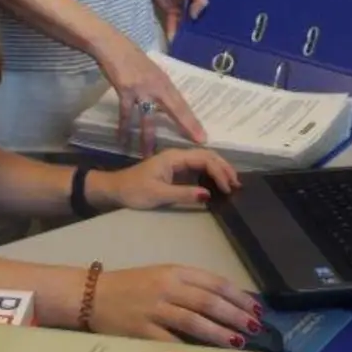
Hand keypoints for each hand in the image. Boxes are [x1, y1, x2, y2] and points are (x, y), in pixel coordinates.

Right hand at [89, 264, 263, 348]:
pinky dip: (191, 349)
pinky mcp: (142, 330)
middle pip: (209, 301)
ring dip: (220, 332)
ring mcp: (154, 309)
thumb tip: (224, 302)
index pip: (214, 282)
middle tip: (255, 327)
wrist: (92, 294)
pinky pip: (171, 341)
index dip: (238, 296)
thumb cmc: (131, 285)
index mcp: (175, 270)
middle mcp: (167, 287)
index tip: (255, 308)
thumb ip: (189, 286)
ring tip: (239, 341)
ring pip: (195, 320)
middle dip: (236, 315)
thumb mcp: (162, 275)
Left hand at [93, 148, 240, 210]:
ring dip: (219, 170)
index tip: (228, 188)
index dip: (219, 172)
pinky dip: (210, 174)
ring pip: (204, 161)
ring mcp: (176, 162)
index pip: (204, 159)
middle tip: (237, 184)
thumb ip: (184, 193)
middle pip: (207, 156)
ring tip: (232, 183)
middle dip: (223, 168)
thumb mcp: (159, 195)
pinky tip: (217, 183)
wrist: (114, 190)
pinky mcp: (175, 170)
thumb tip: (208, 194)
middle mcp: (177, 156)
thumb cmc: (134, 191)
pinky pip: (197, 168)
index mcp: (174, 157)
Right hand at [97, 37, 205, 154]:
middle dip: (186, 126)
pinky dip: (123, 127)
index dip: (193, 121)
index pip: (183, 104)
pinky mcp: (126, 90)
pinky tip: (122, 140)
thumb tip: (167, 103)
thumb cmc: (132, 58)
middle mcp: (157, 87)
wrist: (113, 46)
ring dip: (148, 138)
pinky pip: (125, 113)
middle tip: (197, 142)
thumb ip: (159, 88)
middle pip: (175, 109)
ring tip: (149, 154)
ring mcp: (142, 89)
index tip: (203, 136)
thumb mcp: (152, 72)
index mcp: (165, 83)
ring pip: (148, 118)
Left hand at [148, 0, 208, 41]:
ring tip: (185, 48)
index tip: (210, 38)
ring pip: (184, 25)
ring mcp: (180, 9)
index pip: (207, 14)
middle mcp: (192, 4)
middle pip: (196, 22)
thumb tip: (196, 17)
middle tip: (197, 47)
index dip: (208, 25)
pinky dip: (172, 32)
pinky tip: (173, 41)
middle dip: (196, 33)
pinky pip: (172, 24)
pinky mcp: (169, 11)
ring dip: (184, 35)